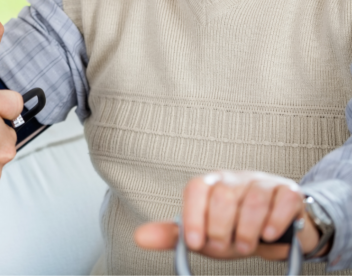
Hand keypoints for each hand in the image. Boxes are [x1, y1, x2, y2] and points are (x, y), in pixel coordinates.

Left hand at [134, 171, 323, 260]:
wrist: (277, 232)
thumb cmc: (234, 228)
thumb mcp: (203, 234)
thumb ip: (173, 236)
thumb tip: (139, 238)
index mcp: (209, 184)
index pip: (195, 190)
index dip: (193, 217)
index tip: (194, 242)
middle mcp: (234, 179)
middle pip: (222, 196)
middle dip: (221, 229)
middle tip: (224, 248)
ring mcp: (262, 183)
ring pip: (252, 201)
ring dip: (247, 231)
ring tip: (245, 246)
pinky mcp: (288, 192)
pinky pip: (282, 201)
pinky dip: (275, 221)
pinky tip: (269, 235)